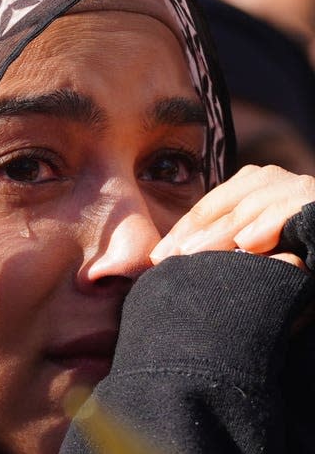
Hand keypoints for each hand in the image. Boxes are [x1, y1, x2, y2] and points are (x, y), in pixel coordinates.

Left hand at [150, 164, 313, 269]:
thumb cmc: (294, 270)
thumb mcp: (252, 261)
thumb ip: (225, 256)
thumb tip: (171, 268)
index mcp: (254, 192)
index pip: (209, 208)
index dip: (181, 232)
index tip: (155, 259)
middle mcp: (276, 184)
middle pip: (225, 205)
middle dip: (192, 234)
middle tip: (166, 260)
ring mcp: (299, 189)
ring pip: (252, 206)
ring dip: (220, 233)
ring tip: (191, 256)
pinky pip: (289, 209)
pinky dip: (269, 224)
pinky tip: (248, 243)